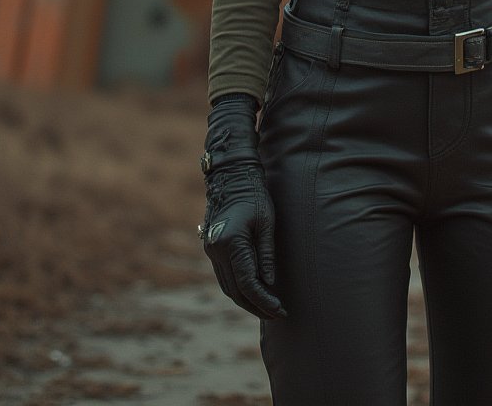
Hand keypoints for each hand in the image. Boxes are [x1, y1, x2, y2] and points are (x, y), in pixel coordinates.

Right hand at [199, 94, 284, 318]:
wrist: (231, 176)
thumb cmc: (255, 195)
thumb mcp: (267, 223)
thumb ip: (266, 255)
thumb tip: (269, 285)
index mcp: (231, 242)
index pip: (248, 282)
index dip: (265, 300)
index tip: (281, 309)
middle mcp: (216, 250)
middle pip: (235, 290)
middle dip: (256, 306)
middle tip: (277, 314)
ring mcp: (210, 250)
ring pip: (227, 287)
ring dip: (246, 300)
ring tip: (267, 308)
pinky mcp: (210, 249)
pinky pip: (224, 277)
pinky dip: (237, 289)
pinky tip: (252, 293)